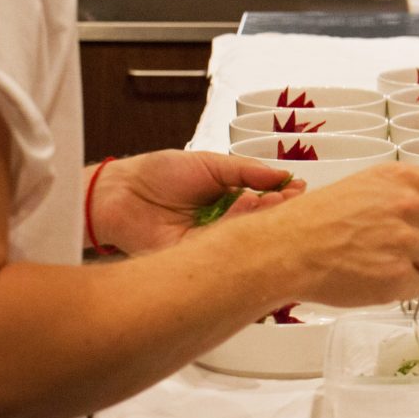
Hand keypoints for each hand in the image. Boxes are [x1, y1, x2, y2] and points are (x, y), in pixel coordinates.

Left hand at [89, 150, 305, 254]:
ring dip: (262, 216)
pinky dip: (238, 227)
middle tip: (290, 196)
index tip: (297, 187)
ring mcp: (213, 238)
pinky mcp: (198, 254)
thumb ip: (244, 170)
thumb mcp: (209, 163)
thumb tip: (279, 174)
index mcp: (229, 197)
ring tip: (270, 199)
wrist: (121, 192)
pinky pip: (225, 244)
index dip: (282, 194)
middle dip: (278, 207)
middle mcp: (224, 220)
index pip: (265, 199)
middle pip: (260, 220)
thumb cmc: (158, 173)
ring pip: (246, 233)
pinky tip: (246, 208)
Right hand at [255, 162, 418, 305]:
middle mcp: (409, 205)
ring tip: (387, 262)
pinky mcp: (397, 275)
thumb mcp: (368, 186)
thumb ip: (408, 195)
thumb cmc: (320, 218)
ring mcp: (405, 241)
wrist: (287, 247)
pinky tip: (374, 276)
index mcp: (404, 179)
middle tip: (404, 250)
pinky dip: (401, 287)